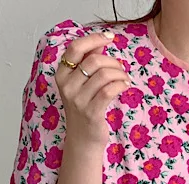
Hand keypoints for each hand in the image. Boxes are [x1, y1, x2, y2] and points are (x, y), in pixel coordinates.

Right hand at [55, 33, 130, 148]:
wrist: (83, 140)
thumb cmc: (85, 110)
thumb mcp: (81, 85)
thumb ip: (88, 65)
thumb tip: (101, 44)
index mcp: (62, 75)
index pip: (75, 48)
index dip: (94, 39)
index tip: (109, 38)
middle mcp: (67, 86)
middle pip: (93, 61)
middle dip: (112, 61)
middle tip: (121, 68)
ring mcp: (78, 100)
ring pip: (103, 75)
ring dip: (119, 74)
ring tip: (125, 79)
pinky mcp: (91, 112)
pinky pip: (109, 90)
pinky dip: (121, 85)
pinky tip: (126, 86)